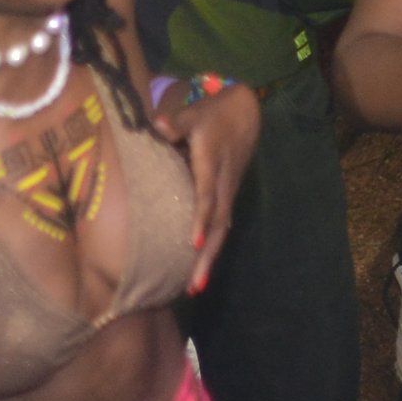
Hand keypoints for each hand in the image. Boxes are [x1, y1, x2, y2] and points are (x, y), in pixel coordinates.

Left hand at [147, 75, 261, 292]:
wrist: (245, 114)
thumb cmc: (213, 114)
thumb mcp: (194, 113)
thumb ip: (175, 122)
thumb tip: (157, 125)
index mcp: (212, 165)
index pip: (206, 196)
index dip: (200, 218)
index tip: (193, 242)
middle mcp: (223, 185)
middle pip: (217, 225)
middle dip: (206, 256)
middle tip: (193, 285)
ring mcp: (228, 193)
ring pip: (221, 231)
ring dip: (209, 259)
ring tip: (194, 287)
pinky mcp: (227, 197)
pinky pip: (221, 227)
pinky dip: (212, 248)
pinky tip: (200, 269)